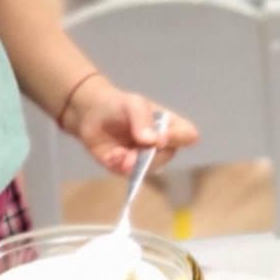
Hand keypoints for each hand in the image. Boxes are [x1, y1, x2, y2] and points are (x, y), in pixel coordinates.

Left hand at [65, 76, 198, 175]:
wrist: (92, 115)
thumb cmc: (118, 105)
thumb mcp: (132, 104)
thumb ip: (142, 120)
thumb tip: (154, 142)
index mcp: (169, 126)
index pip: (187, 135)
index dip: (178, 138)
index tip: (161, 138)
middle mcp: (162, 145)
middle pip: (165, 157)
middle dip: (148, 157)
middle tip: (130, 153)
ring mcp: (145, 159)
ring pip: (147, 170)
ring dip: (131, 164)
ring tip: (116, 155)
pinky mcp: (127, 169)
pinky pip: (127, 175)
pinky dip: (118, 166)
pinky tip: (110, 156)